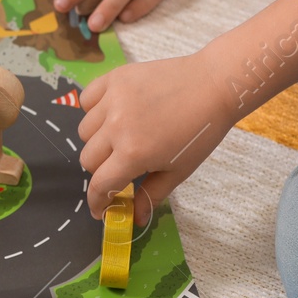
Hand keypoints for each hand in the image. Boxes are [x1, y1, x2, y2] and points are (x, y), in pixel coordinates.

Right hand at [77, 54, 235, 224]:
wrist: (213, 85)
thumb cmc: (200, 132)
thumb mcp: (178, 170)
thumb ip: (151, 195)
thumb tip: (135, 219)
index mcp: (133, 153)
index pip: (99, 185)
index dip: (97, 202)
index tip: (100, 209)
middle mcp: (116, 127)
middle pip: (88, 158)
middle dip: (101, 170)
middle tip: (120, 166)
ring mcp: (113, 100)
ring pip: (84, 131)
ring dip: (97, 140)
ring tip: (119, 136)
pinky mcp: (114, 78)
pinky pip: (86, 99)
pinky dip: (93, 110)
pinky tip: (111, 113)